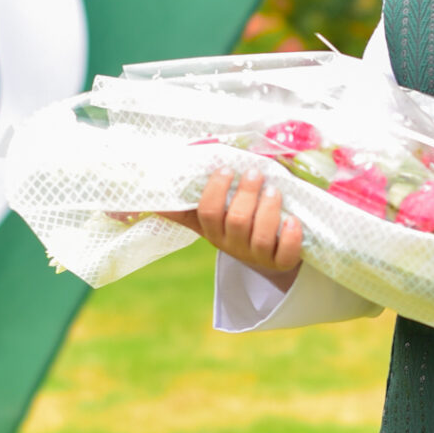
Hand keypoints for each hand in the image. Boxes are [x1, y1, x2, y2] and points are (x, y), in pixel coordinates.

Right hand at [161, 168, 302, 281]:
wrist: (268, 256)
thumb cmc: (237, 225)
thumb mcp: (211, 216)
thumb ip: (186, 205)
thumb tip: (140, 197)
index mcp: (213, 230)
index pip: (207, 213)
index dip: (216, 190)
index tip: (226, 169)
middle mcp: (232, 244)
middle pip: (235, 221)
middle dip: (245, 195)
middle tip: (254, 173)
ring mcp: (257, 256)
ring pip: (260, 237)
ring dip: (268, 211)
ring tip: (274, 190)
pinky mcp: (281, 263)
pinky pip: (286, 254)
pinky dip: (291, 237)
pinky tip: (293, 220)